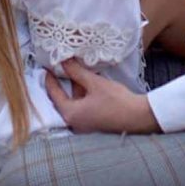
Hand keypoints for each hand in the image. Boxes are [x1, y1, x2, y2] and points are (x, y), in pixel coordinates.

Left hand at [45, 59, 159, 133]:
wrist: (138, 116)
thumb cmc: (115, 101)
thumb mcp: (94, 83)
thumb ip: (77, 72)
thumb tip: (63, 61)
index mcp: (70, 114)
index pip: (54, 94)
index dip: (50, 79)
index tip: (47, 67)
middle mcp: (74, 122)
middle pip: (62, 99)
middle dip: (62, 82)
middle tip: (58, 67)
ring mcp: (84, 123)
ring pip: (74, 101)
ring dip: (74, 87)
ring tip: (74, 69)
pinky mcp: (93, 121)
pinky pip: (82, 105)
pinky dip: (82, 93)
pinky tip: (87, 80)